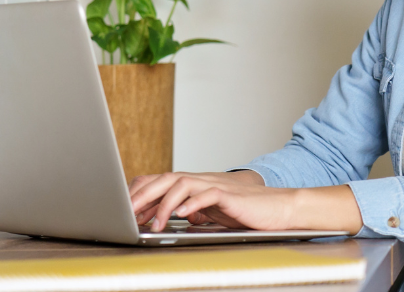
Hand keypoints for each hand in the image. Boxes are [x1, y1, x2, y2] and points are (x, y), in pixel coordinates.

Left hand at [128, 171, 266, 228]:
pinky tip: (181, 215)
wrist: (278, 208)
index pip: (160, 181)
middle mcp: (202, 181)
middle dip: (142, 196)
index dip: (140, 194)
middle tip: (127, 214)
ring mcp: (215, 186)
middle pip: (165, 179)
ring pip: (182, 184)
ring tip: (153, 224)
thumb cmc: (247, 211)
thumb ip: (192, 209)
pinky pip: (207, 195)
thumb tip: (173, 215)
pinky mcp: (230, 196)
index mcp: (195, 184)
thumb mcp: (212, 211)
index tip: (124, 210)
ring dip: (164, 205)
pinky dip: (192, 204)